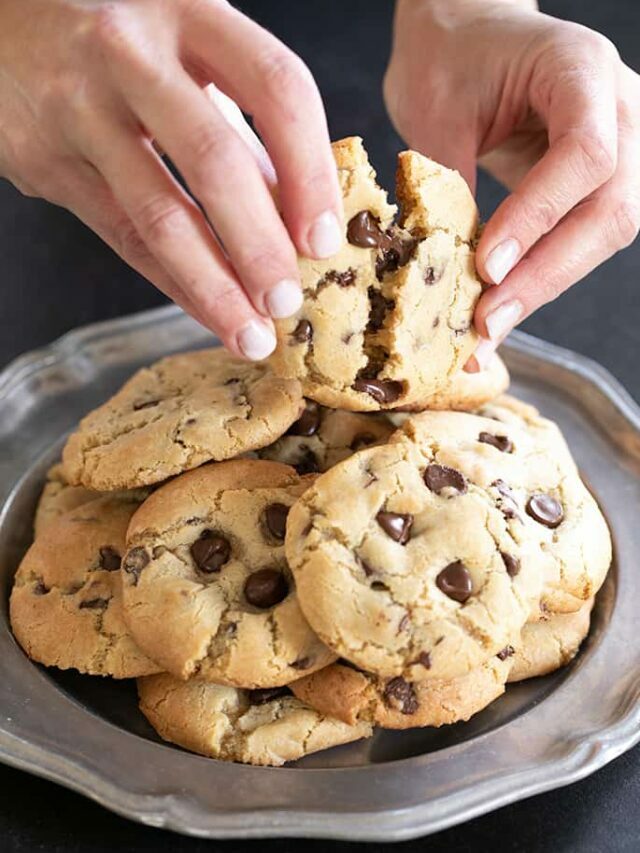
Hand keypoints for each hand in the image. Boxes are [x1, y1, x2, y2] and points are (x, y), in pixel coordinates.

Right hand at [0, 0, 342, 358]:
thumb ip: (242, 124)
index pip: (276, 88)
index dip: (310, 172)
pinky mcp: (43, 158)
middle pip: (214, 161)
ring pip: (159, 214)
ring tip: (251, 335)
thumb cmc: (116, 38)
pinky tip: (205, 312)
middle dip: (260, 246)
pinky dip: (170, 283)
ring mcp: (78, 106)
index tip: (326, 240)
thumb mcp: (186, 51)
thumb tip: (300, 213)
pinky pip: (121, 235)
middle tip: (288, 303)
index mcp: (190, 11)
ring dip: (214, 286)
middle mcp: (132, 53)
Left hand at [384, 0, 639, 368]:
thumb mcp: (437, 109)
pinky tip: (503, 307)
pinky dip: (543, 276)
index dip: (539, 217)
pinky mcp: (600, 182)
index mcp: (582, 70)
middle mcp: (620, 109)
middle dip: (546, 274)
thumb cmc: (450, 58)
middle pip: (612, 209)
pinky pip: (584, 237)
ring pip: (607, 233)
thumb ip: (450, 183)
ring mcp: (621, 147)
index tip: (488, 265)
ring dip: (546, 286)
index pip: (586, 155)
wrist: (468, 35)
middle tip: (488, 321)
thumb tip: (446, 273)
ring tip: (489, 327)